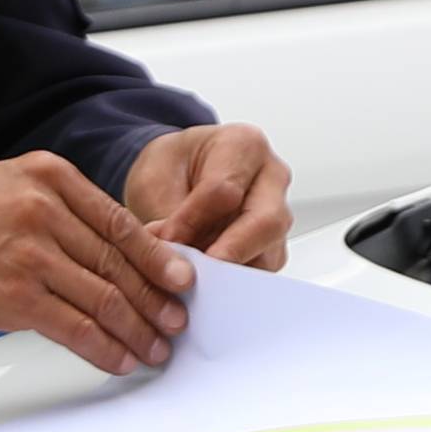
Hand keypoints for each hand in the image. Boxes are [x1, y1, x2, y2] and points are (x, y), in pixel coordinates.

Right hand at [0, 151, 197, 374]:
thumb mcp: (7, 187)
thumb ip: (60, 208)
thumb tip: (115, 250)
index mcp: (48, 176)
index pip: (119, 222)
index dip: (158, 257)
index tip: (182, 280)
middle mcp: (43, 209)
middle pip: (119, 262)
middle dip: (156, 299)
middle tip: (177, 322)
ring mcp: (29, 253)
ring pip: (104, 297)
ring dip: (137, 330)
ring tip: (155, 348)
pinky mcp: (13, 296)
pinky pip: (74, 327)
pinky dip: (103, 348)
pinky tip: (119, 359)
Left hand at [122, 121, 294, 270]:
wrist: (177, 174)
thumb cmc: (171, 168)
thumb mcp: (154, 180)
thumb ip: (167, 217)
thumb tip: (175, 257)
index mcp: (243, 145)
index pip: (225, 190)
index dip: (193, 221)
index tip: (167, 242)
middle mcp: (271, 178)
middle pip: (265, 222)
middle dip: (229, 252)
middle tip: (198, 275)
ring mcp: (276, 213)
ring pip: (269, 251)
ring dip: (231, 271)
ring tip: (193, 281)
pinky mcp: (271, 245)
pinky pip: (261, 268)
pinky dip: (233, 282)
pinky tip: (206, 286)